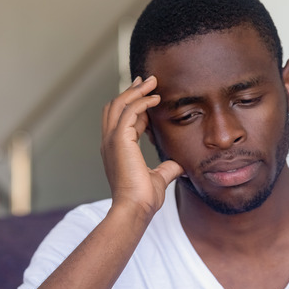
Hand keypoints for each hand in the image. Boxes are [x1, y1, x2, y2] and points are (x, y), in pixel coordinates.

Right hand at [101, 76, 182, 217]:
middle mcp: (110, 142)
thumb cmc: (143, 199)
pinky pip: (129, 112)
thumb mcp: (158, 178)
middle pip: (115, 106)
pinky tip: (155, 98)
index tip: (149, 95)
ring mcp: (112, 140)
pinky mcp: (119, 140)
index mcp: (116, 150)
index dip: (135, 106)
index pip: (123, 120)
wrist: (136, 208)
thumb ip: (167, 169)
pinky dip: (141, 102)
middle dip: (131, 91)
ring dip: (136, 91)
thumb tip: (178, 165)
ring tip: (152, 81)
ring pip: (119, 104)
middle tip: (147, 80)